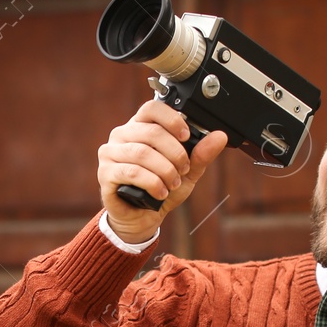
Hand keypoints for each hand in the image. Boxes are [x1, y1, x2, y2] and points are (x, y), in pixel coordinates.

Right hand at [97, 99, 227, 243]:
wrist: (142, 217)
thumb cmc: (161, 189)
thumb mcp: (187, 171)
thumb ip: (201, 154)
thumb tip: (220, 136)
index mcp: (140, 126)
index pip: (152, 108)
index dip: (172, 119)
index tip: (186, 136)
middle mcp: (122, 135)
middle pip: (151, 133)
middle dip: (174, 153)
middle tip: (184, 169)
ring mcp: (110, 153)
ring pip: (142, 153)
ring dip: (165, 170)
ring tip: (173, 184)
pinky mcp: (105, 173)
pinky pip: (132, 172)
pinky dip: (152, 183)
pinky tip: (160, 192)